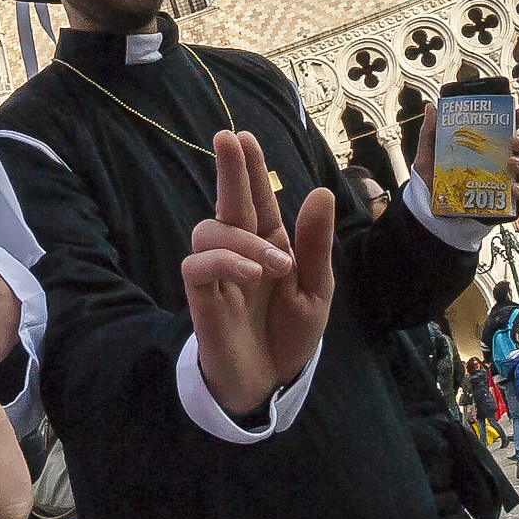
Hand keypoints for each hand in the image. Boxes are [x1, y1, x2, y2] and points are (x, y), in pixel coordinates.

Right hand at [184, 131, 335, 417]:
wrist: (269, 381)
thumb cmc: (289, 334)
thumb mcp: (317, 290)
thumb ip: (316, 244)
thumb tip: (320, 191)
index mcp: (270, 244)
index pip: (258, 198)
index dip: (250, 168)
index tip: (242, 136)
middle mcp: (240, 250)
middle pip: (229, 201)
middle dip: (230, 169)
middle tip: (228, 138)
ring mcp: (217, 270)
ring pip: (211, 230)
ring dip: (245, 240)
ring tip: (276, 267)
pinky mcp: (200, 292)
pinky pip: (199, 264)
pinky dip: (225, 262)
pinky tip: (250, 275)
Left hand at [412, 103, 518, 210]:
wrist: (430, 211)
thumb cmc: (433, 182)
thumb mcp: (429, 155)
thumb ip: (431, 132)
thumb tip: (431, 108)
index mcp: (483, 149)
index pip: (503, 131)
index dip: (515, 120)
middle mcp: (497, 164)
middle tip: (514, 140)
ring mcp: (503, 181)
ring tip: (512, 163)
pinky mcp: (506, 201)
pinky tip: (515, 188)